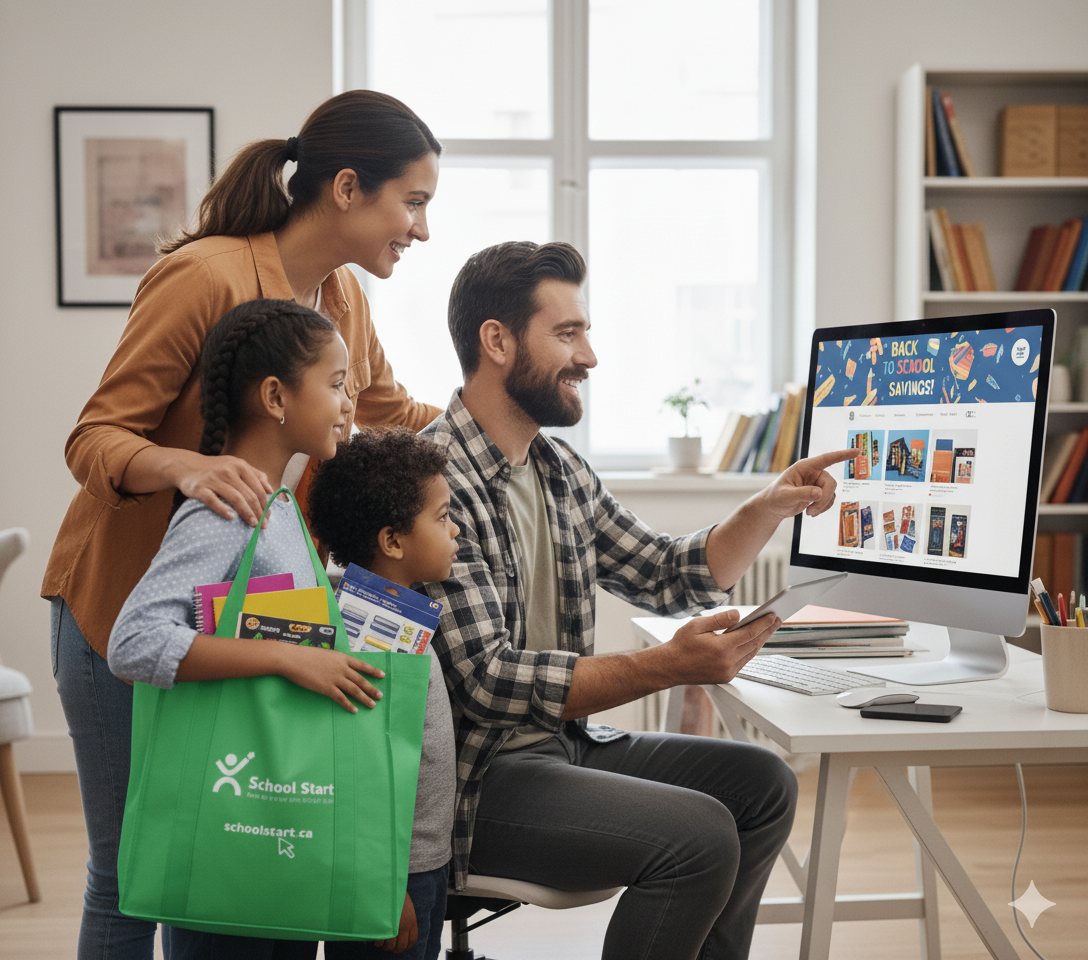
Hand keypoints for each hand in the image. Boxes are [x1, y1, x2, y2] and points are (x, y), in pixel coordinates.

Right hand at [173, 451, 273, 526]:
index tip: (269, 517)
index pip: (258, 488)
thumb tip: (271, 489)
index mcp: (240, 466)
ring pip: (235, 498)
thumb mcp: (236, 465)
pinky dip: (223, 509)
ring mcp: (214, 479)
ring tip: (253, 525)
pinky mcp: (199, 488)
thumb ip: (256, 475)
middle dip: (259, 512)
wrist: (186, 465)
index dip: (265, 504)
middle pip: (249, 495)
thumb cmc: (216, 469)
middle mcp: (228, 471)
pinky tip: (231, 518)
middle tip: (263, 525)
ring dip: (247, 513)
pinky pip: (213, 500)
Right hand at [278, 646, 385, 712]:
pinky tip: (354, 710)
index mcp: (342, 658)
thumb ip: (335, 661)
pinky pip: (341, 698)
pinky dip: (349, 705)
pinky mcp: (327, 688)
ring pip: (354, 690)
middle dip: (372, 688)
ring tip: (372, 704)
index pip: (362, 665)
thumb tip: (341, 667)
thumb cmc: (306, 656)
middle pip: (361, 680)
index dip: (373, 671)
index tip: (382, 675)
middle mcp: (342, 668)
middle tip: (380, 695)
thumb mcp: (326, 654)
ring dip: (364, 698)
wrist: (293, 659)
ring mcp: (335, 678)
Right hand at [374, 892, 417, 952]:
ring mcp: (394, 927)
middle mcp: (404, 926)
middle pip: (401, 946)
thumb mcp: (406, 907)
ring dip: (385, 947)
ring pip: (390, 946)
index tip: (401, 947)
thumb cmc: (396, 895)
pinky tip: (376, 939)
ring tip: (381, 942)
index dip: (406, 946)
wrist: (389, 885)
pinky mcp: (384, 926)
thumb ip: (406, 920)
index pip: (412, 941)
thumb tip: (401, 933)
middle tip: (389, 947)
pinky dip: (378, 942)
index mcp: (411, 921)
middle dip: (395, 949)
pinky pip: (381, 941)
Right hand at [663, 609, 780, 685]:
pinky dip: (750, 650)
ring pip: (751, 653)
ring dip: (760, 640)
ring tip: (768, 629)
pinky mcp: (726, 677)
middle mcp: (727, 662)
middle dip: (766, 630)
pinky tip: (753, 641)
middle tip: (777, 619)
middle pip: (754, 643)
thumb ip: (719, 619)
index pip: (749, 633)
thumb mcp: (697, 625)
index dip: (762, 623)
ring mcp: (728, 671)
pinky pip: (743, 661)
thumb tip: (737, 615)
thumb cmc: (681, 644)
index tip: (772, 615)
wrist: (670, 667)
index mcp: (721, 648)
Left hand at [762, 448, 859, 519]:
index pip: (827, 459)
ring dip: (822, 505)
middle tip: (812, 511)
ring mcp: (817, 483)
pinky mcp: (819, 492)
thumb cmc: (776, 497)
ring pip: (831, 492)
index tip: (857, 451)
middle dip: (824, 499)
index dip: (842, 455)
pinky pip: (829, 499)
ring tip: (809, 512)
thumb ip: (802, 493)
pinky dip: (823, 508)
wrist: (774, 507)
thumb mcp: (786, 496)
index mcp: (804, 467)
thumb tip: (819, 493)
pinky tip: (811, 512)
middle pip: (831, 483)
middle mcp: (813, 473)